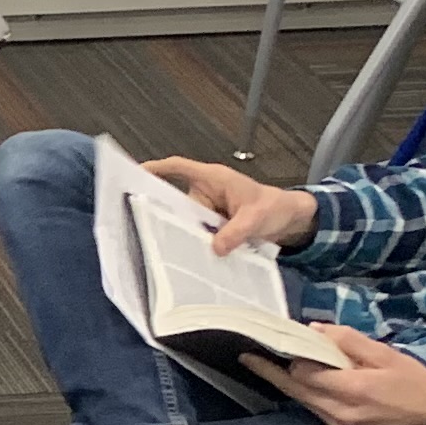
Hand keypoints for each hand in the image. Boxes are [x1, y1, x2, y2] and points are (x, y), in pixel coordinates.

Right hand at [143, 155, 319, 254]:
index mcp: (214, 179)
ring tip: (183, 252)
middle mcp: (207, 193)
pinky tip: (196, 256)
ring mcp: (208, 210)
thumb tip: (215, 247)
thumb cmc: (275, 207)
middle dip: (170, 219)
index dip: (157, 168)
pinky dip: (197, 243)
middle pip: (178, 203)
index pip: (180, 168)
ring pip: (186, 222)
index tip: (136, 173)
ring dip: (187, 236)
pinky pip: (197, 233)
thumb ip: (236, 231)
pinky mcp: (212, 225)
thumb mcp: (257, 218)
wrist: (290, 220)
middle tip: (159, 235)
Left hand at [260, 323, 425, 424]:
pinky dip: (304, 392)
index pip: (306, 373)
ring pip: (301, 400)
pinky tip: (298, 379)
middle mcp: (339, 412)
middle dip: (270, 372)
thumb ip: (349, 341)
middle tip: (246, 356)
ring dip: (286, 382)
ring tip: (266, 364)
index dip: (293, 356)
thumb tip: (316, 330)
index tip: (282, 339)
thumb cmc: (413, 380)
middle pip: (294, 390)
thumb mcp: (385, 353)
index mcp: (352, 389)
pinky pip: (313, 408)